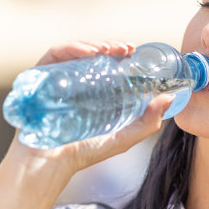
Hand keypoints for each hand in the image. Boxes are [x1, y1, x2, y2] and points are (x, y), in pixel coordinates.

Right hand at [1, 40, 171, 180]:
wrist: (48, 164)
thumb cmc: (82, 153)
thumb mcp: (122, 138)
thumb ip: (147, 123)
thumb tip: (169, 99)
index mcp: (92, 90)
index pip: (106, 64)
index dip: (120, 54)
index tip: (134, 51)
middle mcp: (73, 81)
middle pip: (91, 54)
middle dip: (110, 46)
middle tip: (126, 49)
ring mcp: (56, 78)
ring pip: (75, 50)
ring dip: (93, 44)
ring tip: (109, 49)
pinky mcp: (39, 77)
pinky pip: (55, 55)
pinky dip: (72, 48)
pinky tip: (88, 53)